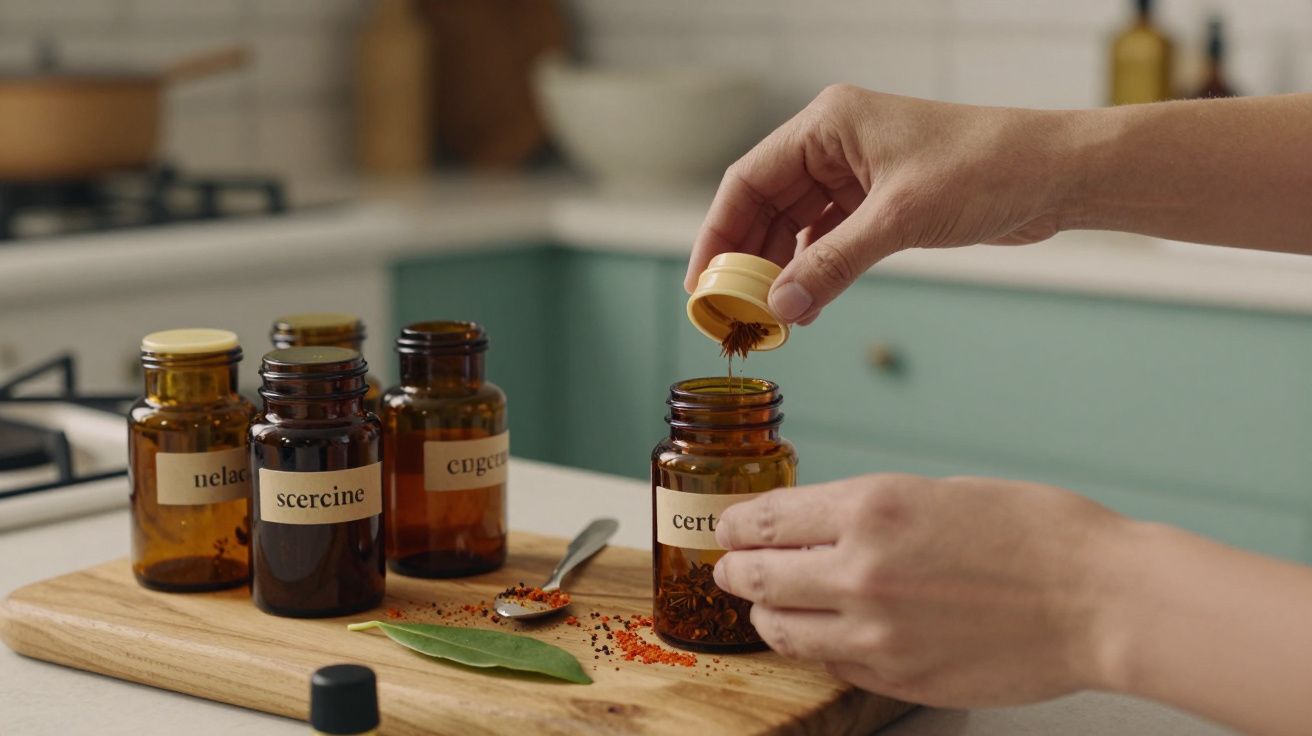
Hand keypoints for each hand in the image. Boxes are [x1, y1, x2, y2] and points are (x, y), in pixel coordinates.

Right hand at [686, 85, 1077, 324]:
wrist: (1056, 174)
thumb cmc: (987, 168)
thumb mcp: (899, 219)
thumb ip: (833, 265)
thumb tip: (781, 309)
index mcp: (828, 125)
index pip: (748, 181)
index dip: (717, 234)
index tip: (702, 285)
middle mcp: (835, 145)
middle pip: (765, 206)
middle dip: (746, 261)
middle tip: (730, 313)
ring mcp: (857, 174)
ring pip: (794, 228)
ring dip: (780, 272)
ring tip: (767, 319)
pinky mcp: (880, 202)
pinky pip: (828, 241)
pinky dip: (814, 273)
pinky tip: (806, 307)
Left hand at [712, 473, 1127, 706]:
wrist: (1099, 598)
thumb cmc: (1034, 532)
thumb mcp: (936, 492)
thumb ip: (868, 513)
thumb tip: (814, 527)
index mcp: (871, 508)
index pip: (765, 520)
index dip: (736, 525)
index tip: (727, 527)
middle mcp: (861, 571)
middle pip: (757, 578)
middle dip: (735, 571)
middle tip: (729, 569)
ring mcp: (876, 633)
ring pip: (782, 631)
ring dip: (766, 616)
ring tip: (765, 608)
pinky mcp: (899, 677)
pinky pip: (831, 665)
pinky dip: (819, 649)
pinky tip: (825, 636)